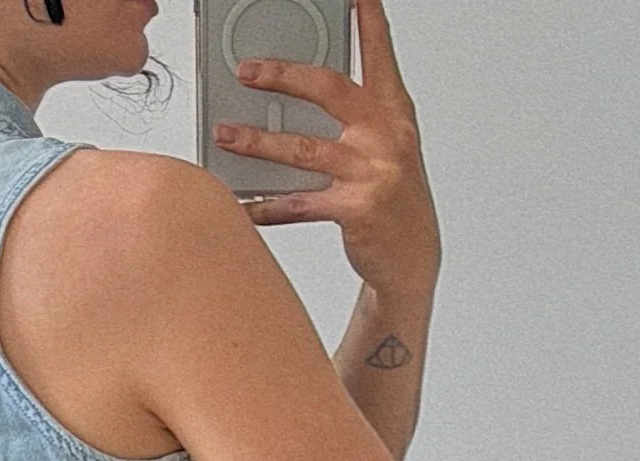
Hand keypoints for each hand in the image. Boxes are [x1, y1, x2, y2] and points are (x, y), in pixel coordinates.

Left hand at [211, 0, 440, 301]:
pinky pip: (299, 204)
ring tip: (227, 135)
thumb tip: (296, 101)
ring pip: (303, 148)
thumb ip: (354, 117)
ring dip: (258, 142)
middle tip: (247, 72)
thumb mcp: (387, 147)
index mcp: (394, 112)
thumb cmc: (394, 200)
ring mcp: (371, 173)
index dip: (367, 19)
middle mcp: (385, 136)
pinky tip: (244, 204)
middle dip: (283, 77)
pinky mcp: (356, 210)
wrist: (412, 258)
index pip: (379, 54)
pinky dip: (267, 205)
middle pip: (329, 90)